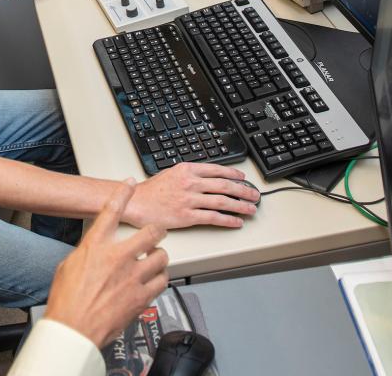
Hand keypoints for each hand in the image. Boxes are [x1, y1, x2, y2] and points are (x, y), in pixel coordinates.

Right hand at [46, 180, 168, 347]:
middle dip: (156, 231)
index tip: (130, 185)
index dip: (123, 194)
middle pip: (149, 232)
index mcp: (95, 247)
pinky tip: (154, 281)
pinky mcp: (142, 297)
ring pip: (161, 257)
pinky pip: (162, 281)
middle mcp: (117, 258)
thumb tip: (97, 249)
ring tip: (154, 261)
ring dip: (159, 257)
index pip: (111, 211)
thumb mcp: (69, 266)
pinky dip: (160, 279)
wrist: (73, 329)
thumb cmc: (67, 301)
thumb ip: (88, 252)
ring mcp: (132, 277)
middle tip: (157, 233)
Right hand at [125, 163, 258, 228]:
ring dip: (240, 205)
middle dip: (243, 191)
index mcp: (187, 170)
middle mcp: (191, 183)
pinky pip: (213, 218)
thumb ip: (190, 174)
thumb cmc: (151, 190)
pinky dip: (228, 220)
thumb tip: (208, 178)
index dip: (234, 174)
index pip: (217, 170)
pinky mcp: (188, 216)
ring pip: (222, 202)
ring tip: (251, 209)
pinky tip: (237, 222)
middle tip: (254, 195)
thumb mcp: (171, 173)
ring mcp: (190, 200)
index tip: (243, 179)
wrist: (136, 203)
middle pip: (224, 186)